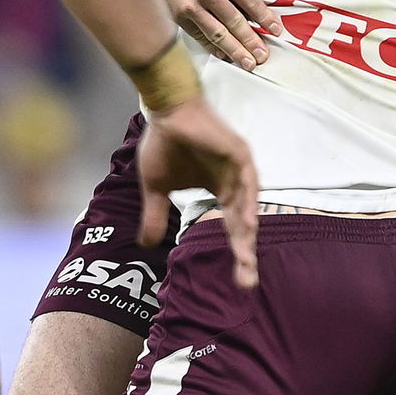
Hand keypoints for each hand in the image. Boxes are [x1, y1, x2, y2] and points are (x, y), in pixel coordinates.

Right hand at [133, 0, 277, 70]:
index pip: (252, 2)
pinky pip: (198, 35)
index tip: (275, 30)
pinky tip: (222, 54)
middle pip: (236, 23)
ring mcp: (191, 5)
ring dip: (235, 51)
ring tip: (248, 63)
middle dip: (252, 42)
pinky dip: (212, 47)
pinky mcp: (176, 14)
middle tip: (263, 56)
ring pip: (218, 34)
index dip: (266, 18)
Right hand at [136, 96, 258, 289]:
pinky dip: (249, 200)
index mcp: (219, 191)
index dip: (237, 253)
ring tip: (246, 256)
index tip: (240, 282)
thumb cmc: (163, 144)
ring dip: (248, 230)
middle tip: (247, 281)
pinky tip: (248, 221)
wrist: (165, 112)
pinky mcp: (238, 153)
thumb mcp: (156, 188)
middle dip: (246, 252)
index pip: (232, 228)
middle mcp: (233, 183)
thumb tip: (146, 245)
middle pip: (244, 223)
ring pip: (248, 205)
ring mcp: (238, 168)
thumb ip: (156, 215)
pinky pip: (248, 180)